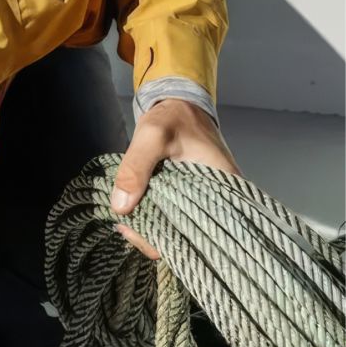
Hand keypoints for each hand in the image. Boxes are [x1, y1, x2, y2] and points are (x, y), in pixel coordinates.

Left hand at [110, 99, 240, 258]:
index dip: (165, 240)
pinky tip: (134, 209)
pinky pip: (173, 215)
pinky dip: (154, 214)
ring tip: (125, 217)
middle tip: (123, 225)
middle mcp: (219, 201)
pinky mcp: (191, 196)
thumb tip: (121, 206)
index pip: (201, 236)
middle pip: (187, 238)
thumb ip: (136, 167)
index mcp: (223, 190)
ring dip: (151, 226)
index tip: (133, 230)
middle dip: (152, 235)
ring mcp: (204, 200)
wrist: (180, 106)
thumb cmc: (173, 118)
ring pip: (178, 228)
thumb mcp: (152, 136)